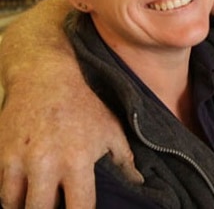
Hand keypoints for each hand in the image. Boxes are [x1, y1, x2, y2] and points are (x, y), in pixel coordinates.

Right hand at [0, 74, 142, 207]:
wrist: (44, 80)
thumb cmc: (83, 106)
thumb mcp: (110, 129)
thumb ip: (124, 159)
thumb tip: (138, 183)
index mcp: (77, 160)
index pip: (79, 208)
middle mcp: (47, 164)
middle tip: (61, 206)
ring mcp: (20, 161)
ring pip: (16, 206)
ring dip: (29, 207)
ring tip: (42, 201)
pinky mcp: (1, 156)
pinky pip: (3, 193)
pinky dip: (12, 198)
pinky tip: (25, 196)